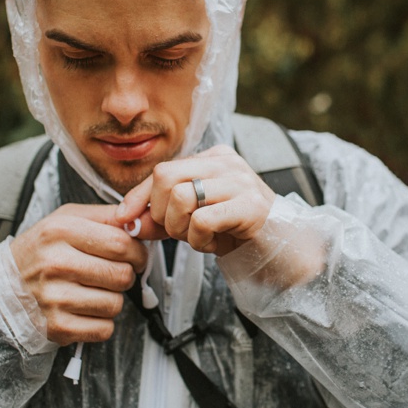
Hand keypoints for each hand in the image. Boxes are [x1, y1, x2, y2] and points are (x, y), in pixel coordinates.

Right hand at [9, 203, 164, 345]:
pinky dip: (100, 322)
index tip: (134, 255)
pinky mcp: (57, 327)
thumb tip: (139, 220)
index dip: (137, 251)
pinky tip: (84, 309)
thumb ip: (105, 216)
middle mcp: (55, 264)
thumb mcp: (66, 219)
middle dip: (125, 274)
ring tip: (91, 290)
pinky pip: (104, 328)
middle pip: (122, 274)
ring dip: (111, 298)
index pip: (121, 243)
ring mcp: (55, 298)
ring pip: (115, 303)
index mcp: (59, 231)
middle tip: (110, 273)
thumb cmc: (41, 251)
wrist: (3, 288)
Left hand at [115, 145, 275, 256]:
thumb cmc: (236, 231)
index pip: (162, 170)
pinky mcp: (251, 206)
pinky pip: (202, 220)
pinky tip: (214, 243)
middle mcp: (227, 162)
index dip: (139, 196)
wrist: (281, 250)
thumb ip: (161, 217)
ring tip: (200, 238)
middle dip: (161, 214)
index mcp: (213, 158)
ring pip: (181, 197)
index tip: (126, 218)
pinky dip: (199, 240)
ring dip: (181, 229)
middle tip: (181, 233)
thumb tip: (127, 220)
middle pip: (166, 177)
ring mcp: (241, 181)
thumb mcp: (193, 220)